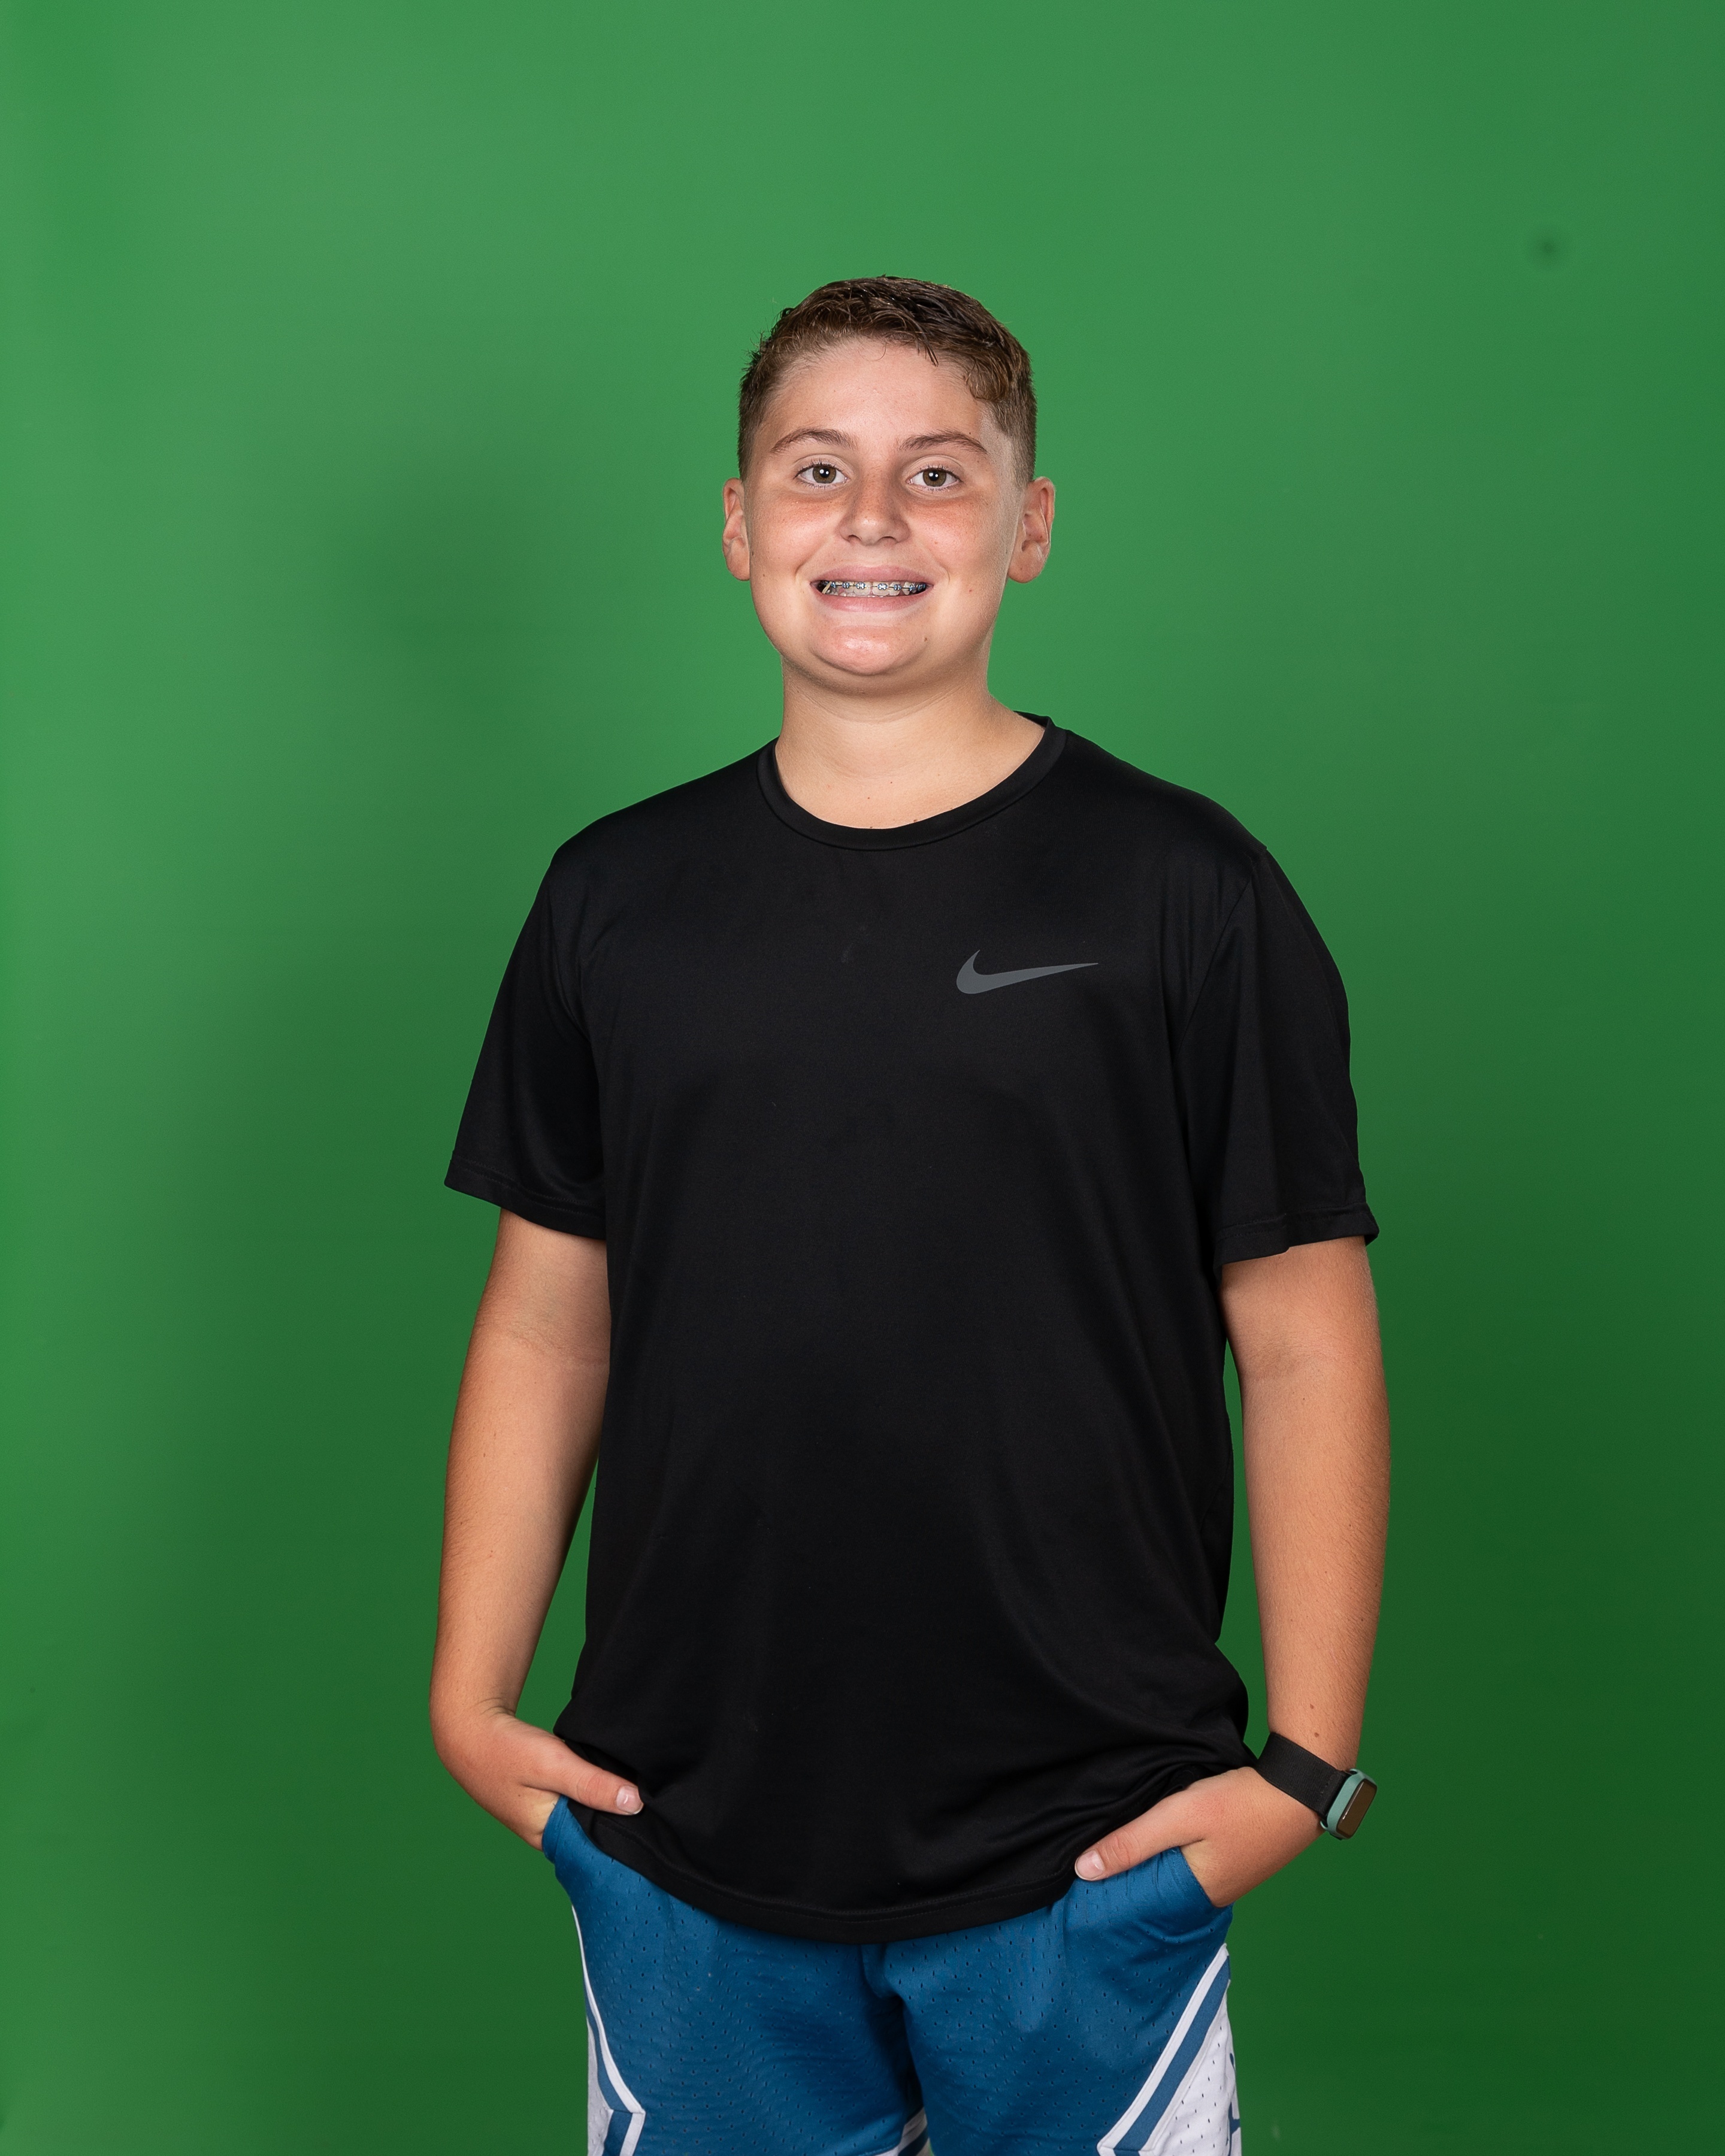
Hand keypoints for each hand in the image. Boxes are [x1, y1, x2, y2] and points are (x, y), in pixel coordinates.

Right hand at [432, 1704, 642, 1848]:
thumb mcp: (553, 1765)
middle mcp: (547, 1833)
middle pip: (594, 1835)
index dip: (625, 1839)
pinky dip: (594, 1793)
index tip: (655, 1825)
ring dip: (608, 1806)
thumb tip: (635, 1804)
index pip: (596, 1850)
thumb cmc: (506, 1750)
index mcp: (547, 1835)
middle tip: (657, 1807)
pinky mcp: (545, 1799)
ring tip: (645, 1795)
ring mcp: (545, 1816)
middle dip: (620, 1822)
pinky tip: (615, 1782)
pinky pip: (578, 1803)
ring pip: (587, 1817)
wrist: (469, 1731)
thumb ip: (592, 1785)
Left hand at [1074, 1765, 1316, 1905]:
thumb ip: (1132, 1842)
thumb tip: (1083, 1870)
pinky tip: (1161, 1839)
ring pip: (1174, 1877)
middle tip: (1093, 1860)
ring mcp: (1225, 1880)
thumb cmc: (1238, 1804)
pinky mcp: (1233, 1861)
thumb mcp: (1178, 1816)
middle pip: (1157, 1892)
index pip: (1140, 1903)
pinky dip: (1173, 1854)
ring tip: (1121, 1847)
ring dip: (1152, 1863)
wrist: (1297, 1790)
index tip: (1080, 1878)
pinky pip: (1191, 1865)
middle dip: (1130, 1878)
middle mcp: (1210, 1896)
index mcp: (1195, 1895)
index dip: (1112, 1889)